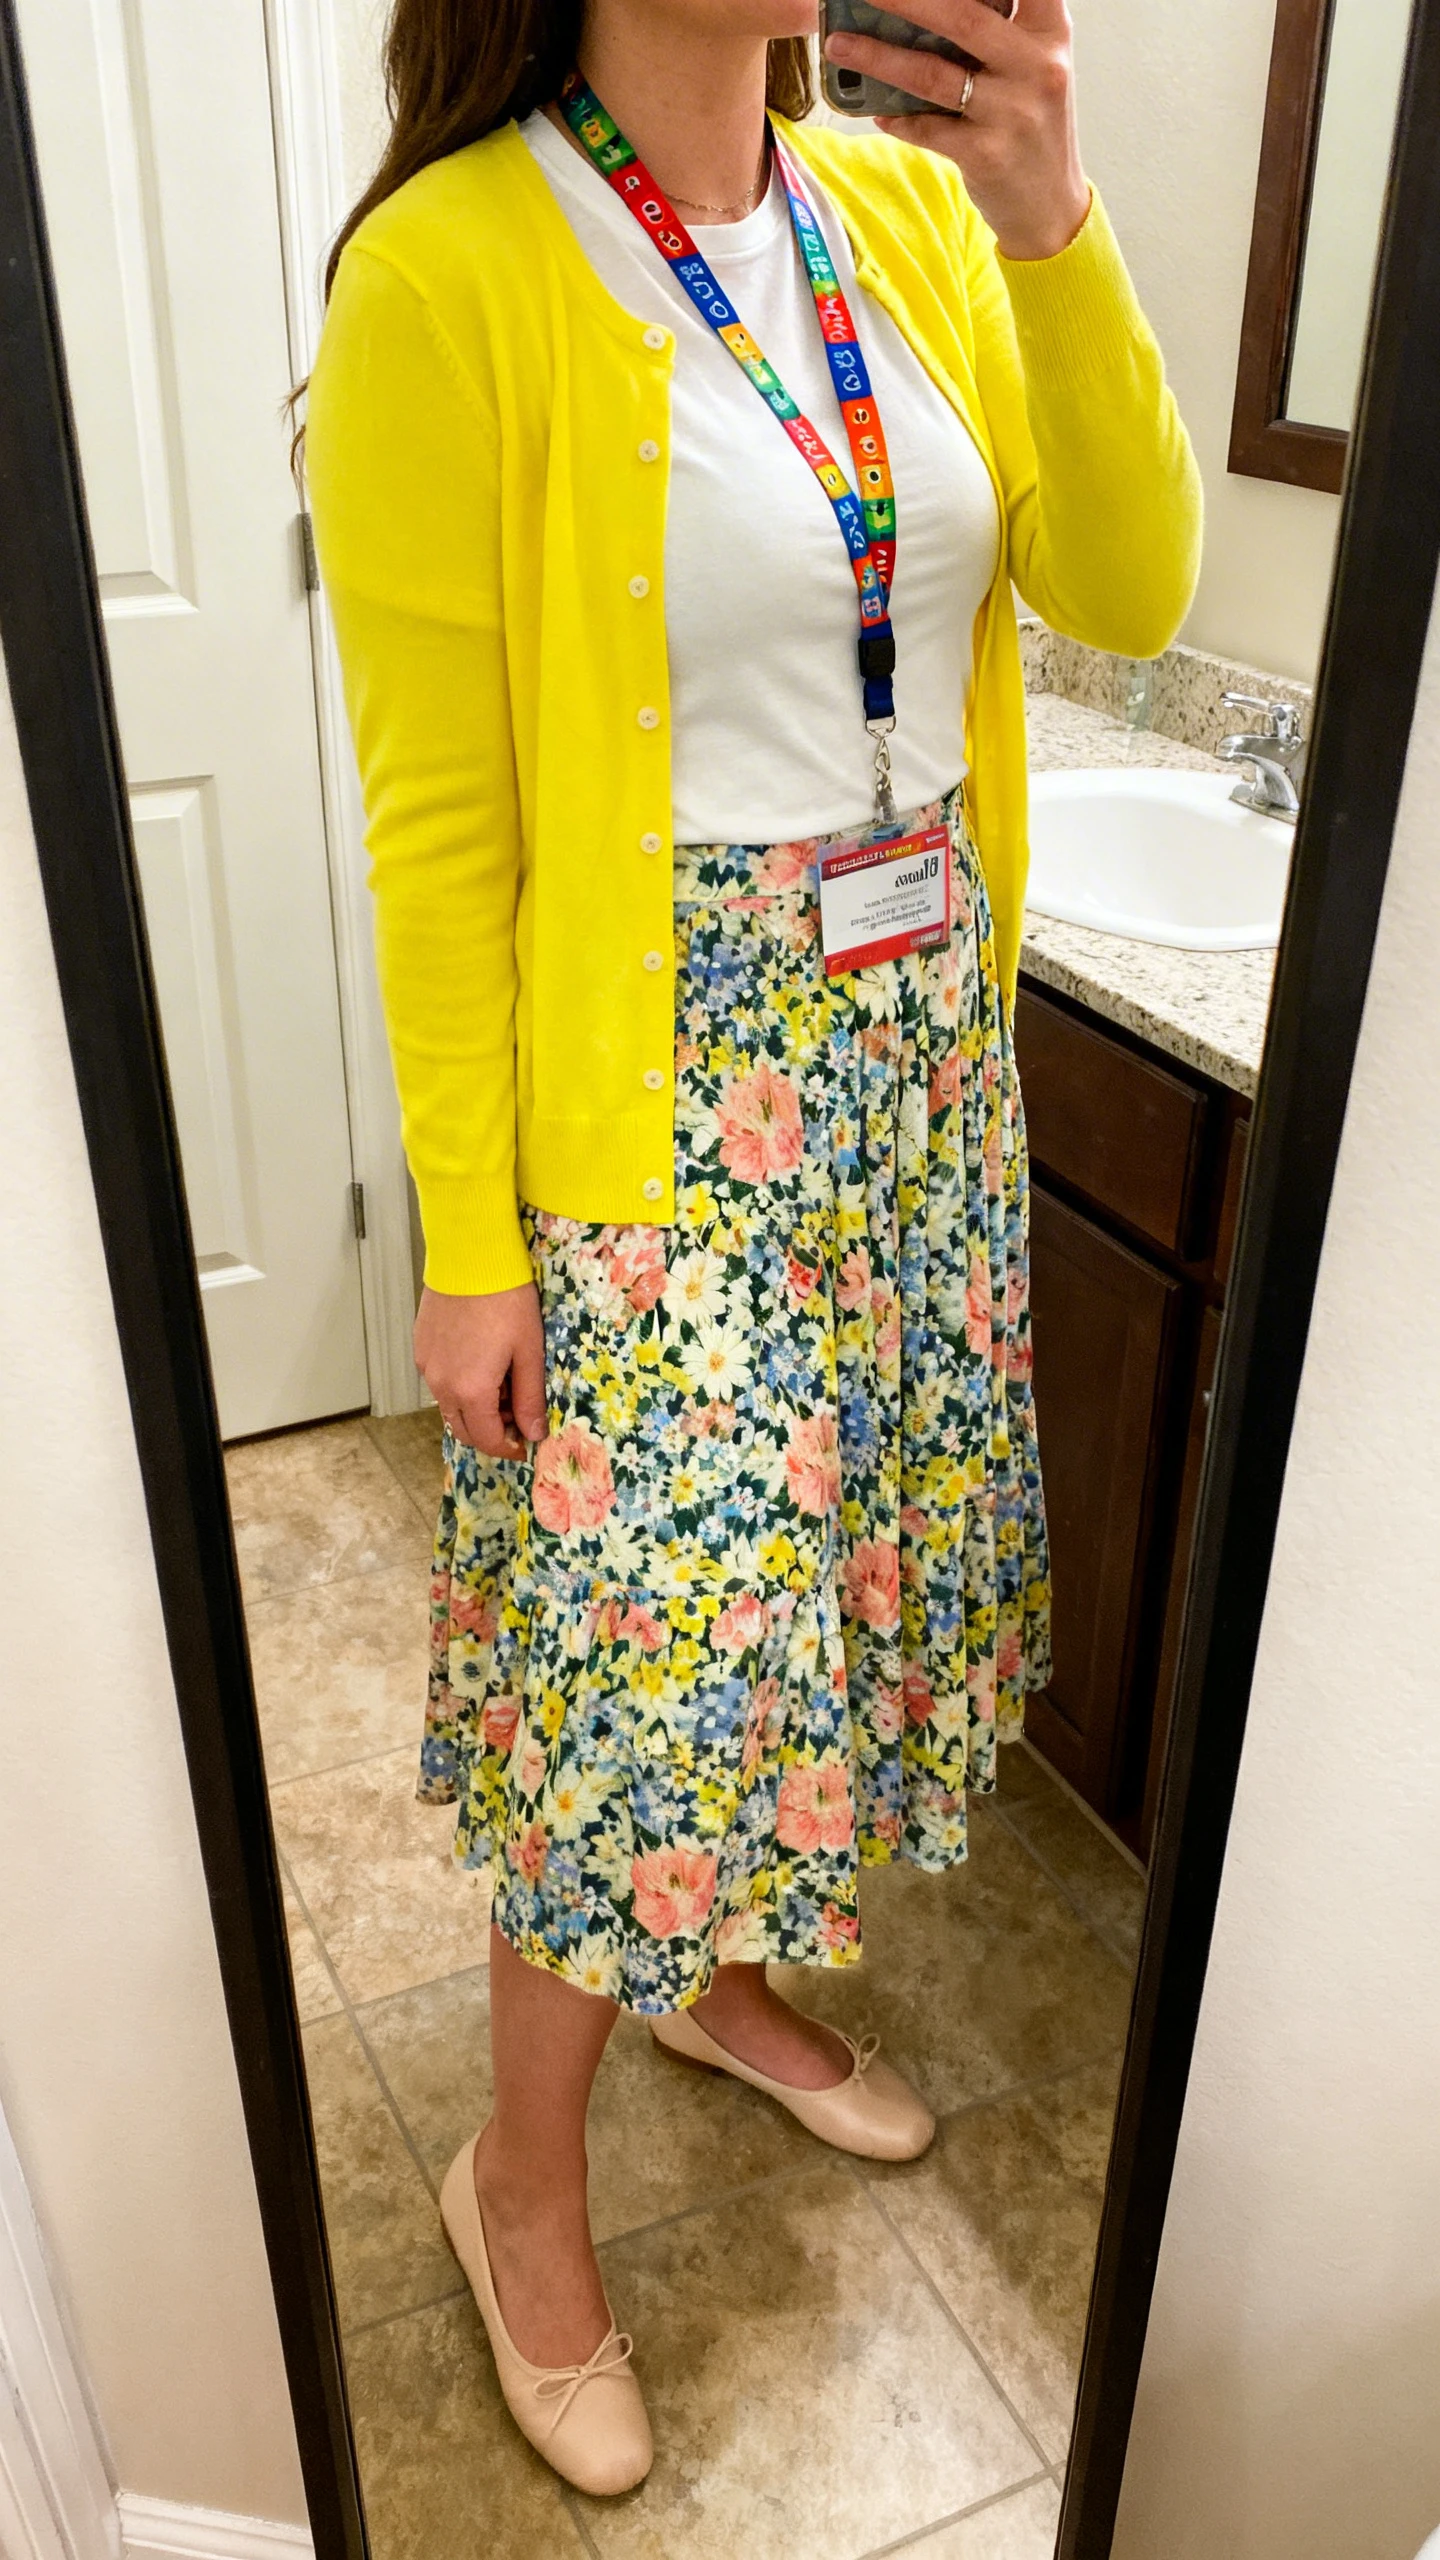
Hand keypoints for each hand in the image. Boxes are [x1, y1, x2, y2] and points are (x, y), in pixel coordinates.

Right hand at [413, 1282, 547, 1459]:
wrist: (471, 1257)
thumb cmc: (507, 1301)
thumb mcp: (528, 1351)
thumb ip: (529, 1398)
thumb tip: (533, 1434)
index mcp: (471, 1391)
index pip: (486, 1439)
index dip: (507, 1447)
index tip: (524, 1442)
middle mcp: (441, 1385)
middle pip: (462, 1429)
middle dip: (490, 1431)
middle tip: (517, 1414)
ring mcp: (427, 1365)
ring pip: (449, 1405)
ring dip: (473, 1408)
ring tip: (501, 1383)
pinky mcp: (421, 1346)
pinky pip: (439, 1380)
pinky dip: (458, 1386)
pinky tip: (480, 1362)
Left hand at [824, 0, 1091, 262]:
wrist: (1049, 207)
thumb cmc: (1031, 125)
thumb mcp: (1032, 66)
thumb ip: (998, 30)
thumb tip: (922, 8)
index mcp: (1050, 32)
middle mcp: (1038, 66)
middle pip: (963, 16)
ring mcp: (1013, 113)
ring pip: (933, 74)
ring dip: (878, 56)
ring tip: (839, 43)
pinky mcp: (986, 155)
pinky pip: (926, 128)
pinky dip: (895, 118)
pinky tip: (873, 111)